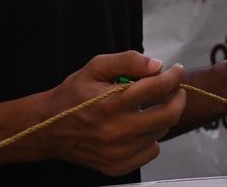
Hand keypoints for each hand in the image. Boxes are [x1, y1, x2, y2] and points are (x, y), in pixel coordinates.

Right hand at [41, 52, 186, 175]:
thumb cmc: (73, 95)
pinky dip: (151, 137)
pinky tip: (139, 127)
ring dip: (162, 116)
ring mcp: (118, 152)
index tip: (176, 70)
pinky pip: (151, 151)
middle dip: (178, 98)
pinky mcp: (116, 166)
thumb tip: (157, 65)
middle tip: (175, 90)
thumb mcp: (95, 67)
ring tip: (148, 107)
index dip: (173, 76)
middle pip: (168, 115)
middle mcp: (117, 130)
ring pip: (160, 132)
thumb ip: (128, 61)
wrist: (48, 128)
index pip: (157, 88)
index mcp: (112, 103)